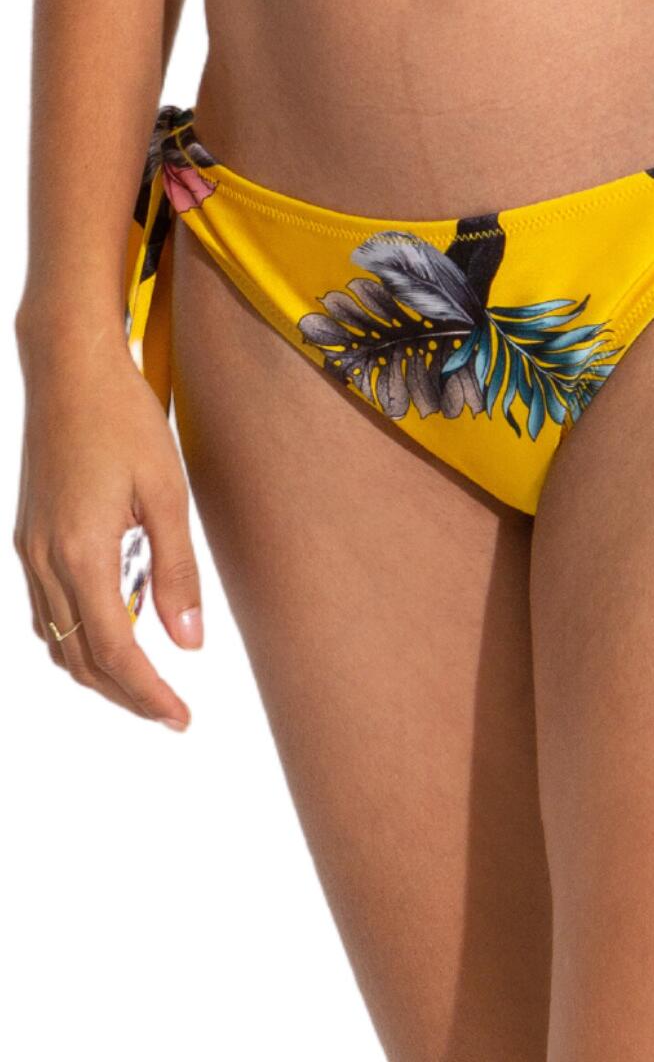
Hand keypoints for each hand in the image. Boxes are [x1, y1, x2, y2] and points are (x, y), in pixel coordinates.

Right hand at [14, 327, 200, 729]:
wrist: (69, 370)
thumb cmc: (125, 421)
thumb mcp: (167, 494)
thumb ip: (177, 572)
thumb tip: (190, 642)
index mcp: (83, 552)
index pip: (115, 650)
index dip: (148, 693)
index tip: (180, 718)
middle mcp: (45, 559)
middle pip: (80, 656)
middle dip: (126, 694)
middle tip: (170, 713)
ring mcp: (29, 548)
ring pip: (56, 638)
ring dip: (98, 671)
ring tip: (146, 684)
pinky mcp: (29, 535)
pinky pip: (45, 608)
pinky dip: (76, 636)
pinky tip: (110, 632)